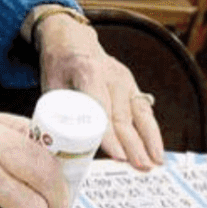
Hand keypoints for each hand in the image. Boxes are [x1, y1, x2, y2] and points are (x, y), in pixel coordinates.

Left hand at [36, 14, 164, 169]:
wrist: (72, 40)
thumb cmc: (58, 66)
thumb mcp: (49, 84)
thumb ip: (56, 111)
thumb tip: (59, 146)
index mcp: (87, 71)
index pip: (100, 106)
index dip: (109, 133)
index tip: (118, 155)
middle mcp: (111, 74)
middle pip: (122, 115)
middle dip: (133, 144)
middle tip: (140, 167)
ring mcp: (125, 79)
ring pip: (139, 113)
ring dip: (149, 140)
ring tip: (155, 163)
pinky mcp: (132, 85)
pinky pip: (144, 110)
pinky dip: (152, 131)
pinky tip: (156, 150)